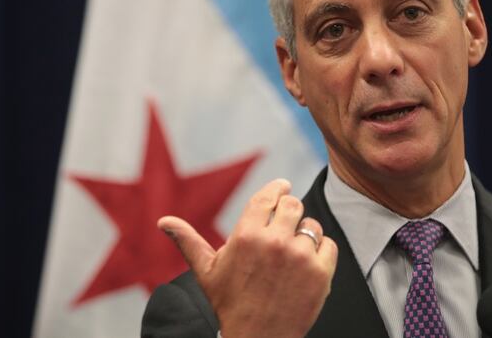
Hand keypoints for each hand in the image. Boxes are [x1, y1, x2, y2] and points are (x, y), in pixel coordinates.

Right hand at [158, 179, 337, 337]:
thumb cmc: (230, 304)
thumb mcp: (207, 272)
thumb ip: (188, 241)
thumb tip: (163, 221)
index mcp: (246, 235)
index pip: (269, 196)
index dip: (278, 188)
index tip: (283, 186)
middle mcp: (274, 241)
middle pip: (294, 205)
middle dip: (290, 212)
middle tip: (285, 224)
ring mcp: (300, 257)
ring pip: (312, 226)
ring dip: (304, 235)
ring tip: (291, 254)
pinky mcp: (321, 273)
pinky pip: (328, 245)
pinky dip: (320, 252)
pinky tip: (305, 266)